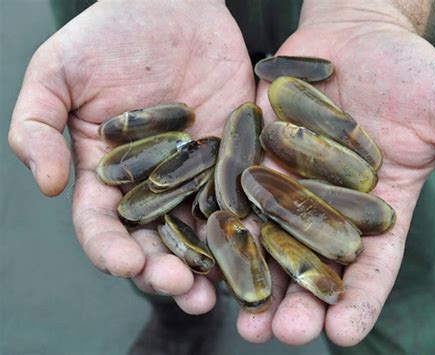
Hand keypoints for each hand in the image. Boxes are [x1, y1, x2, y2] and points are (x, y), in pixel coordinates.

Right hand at [8, 0, 254, 313]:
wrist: (171, 6)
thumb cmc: (109, 35)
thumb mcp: (57, 73)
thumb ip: (37, 127)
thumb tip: (49, 185)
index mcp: (106, 175)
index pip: (102, 225)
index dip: (110, 249)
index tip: (124, 264)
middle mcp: (152, 184)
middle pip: (155, 240)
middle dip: (164, 270)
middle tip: (181, 290)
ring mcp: (195, 174)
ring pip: (199, 230)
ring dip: (207, 264)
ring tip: (215, 290)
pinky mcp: (232, 157)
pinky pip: (238, 195)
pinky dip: (245, 224)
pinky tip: (254, 246)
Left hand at [236, 2, 434, 345]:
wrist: (351, 37)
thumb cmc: (402, 67)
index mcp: (377, 209)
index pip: (371, 266)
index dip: (359, 300)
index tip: (345, 333)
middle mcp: (328, 207)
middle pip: (314, 265)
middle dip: (299, 302)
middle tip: (283, 334)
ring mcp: (288, 186)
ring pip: (270, 242)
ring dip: (256, 279)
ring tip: (242, 319)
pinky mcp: (256, 162)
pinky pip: (239, 197)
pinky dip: (227, 226)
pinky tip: (211, 253)